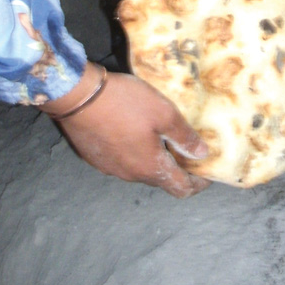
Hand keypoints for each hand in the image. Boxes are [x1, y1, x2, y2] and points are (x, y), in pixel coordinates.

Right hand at [40, 65, 209, 197]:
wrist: (77, 96)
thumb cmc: (124, 102)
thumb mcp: (163, 113)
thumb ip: (184, 136)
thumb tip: (202, 155)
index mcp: (150, 168)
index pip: (181, 188)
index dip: (198, 183)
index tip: (207, 173)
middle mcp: (130, 175)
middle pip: (159, 178)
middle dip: (175, 167)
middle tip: (185, 147)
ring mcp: (109, 167)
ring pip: (139, 168)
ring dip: (152, 158)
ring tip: (159, 136)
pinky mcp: (94, 157)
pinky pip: (121, 159)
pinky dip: (132, 151)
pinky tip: (132, 130)